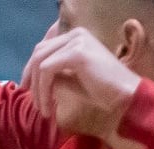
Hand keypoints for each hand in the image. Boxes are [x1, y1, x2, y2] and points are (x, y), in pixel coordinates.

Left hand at [21, 25, 140, 143]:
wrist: (125, 95)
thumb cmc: (103, 91)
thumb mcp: (74, 80)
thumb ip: (57, 75)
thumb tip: (37, 81)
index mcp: (75, 37)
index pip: (44, 47)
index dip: (31, 68)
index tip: (28, 89)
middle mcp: (75, 34)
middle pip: (39, 52)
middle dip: (30, 78)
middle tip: (32, 101)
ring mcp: (76, 41)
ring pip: (40, 62)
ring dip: (37, 89)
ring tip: (42, 109)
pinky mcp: (76, 53)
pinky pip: (47, 70)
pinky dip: (43, 90)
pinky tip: (48, 107)